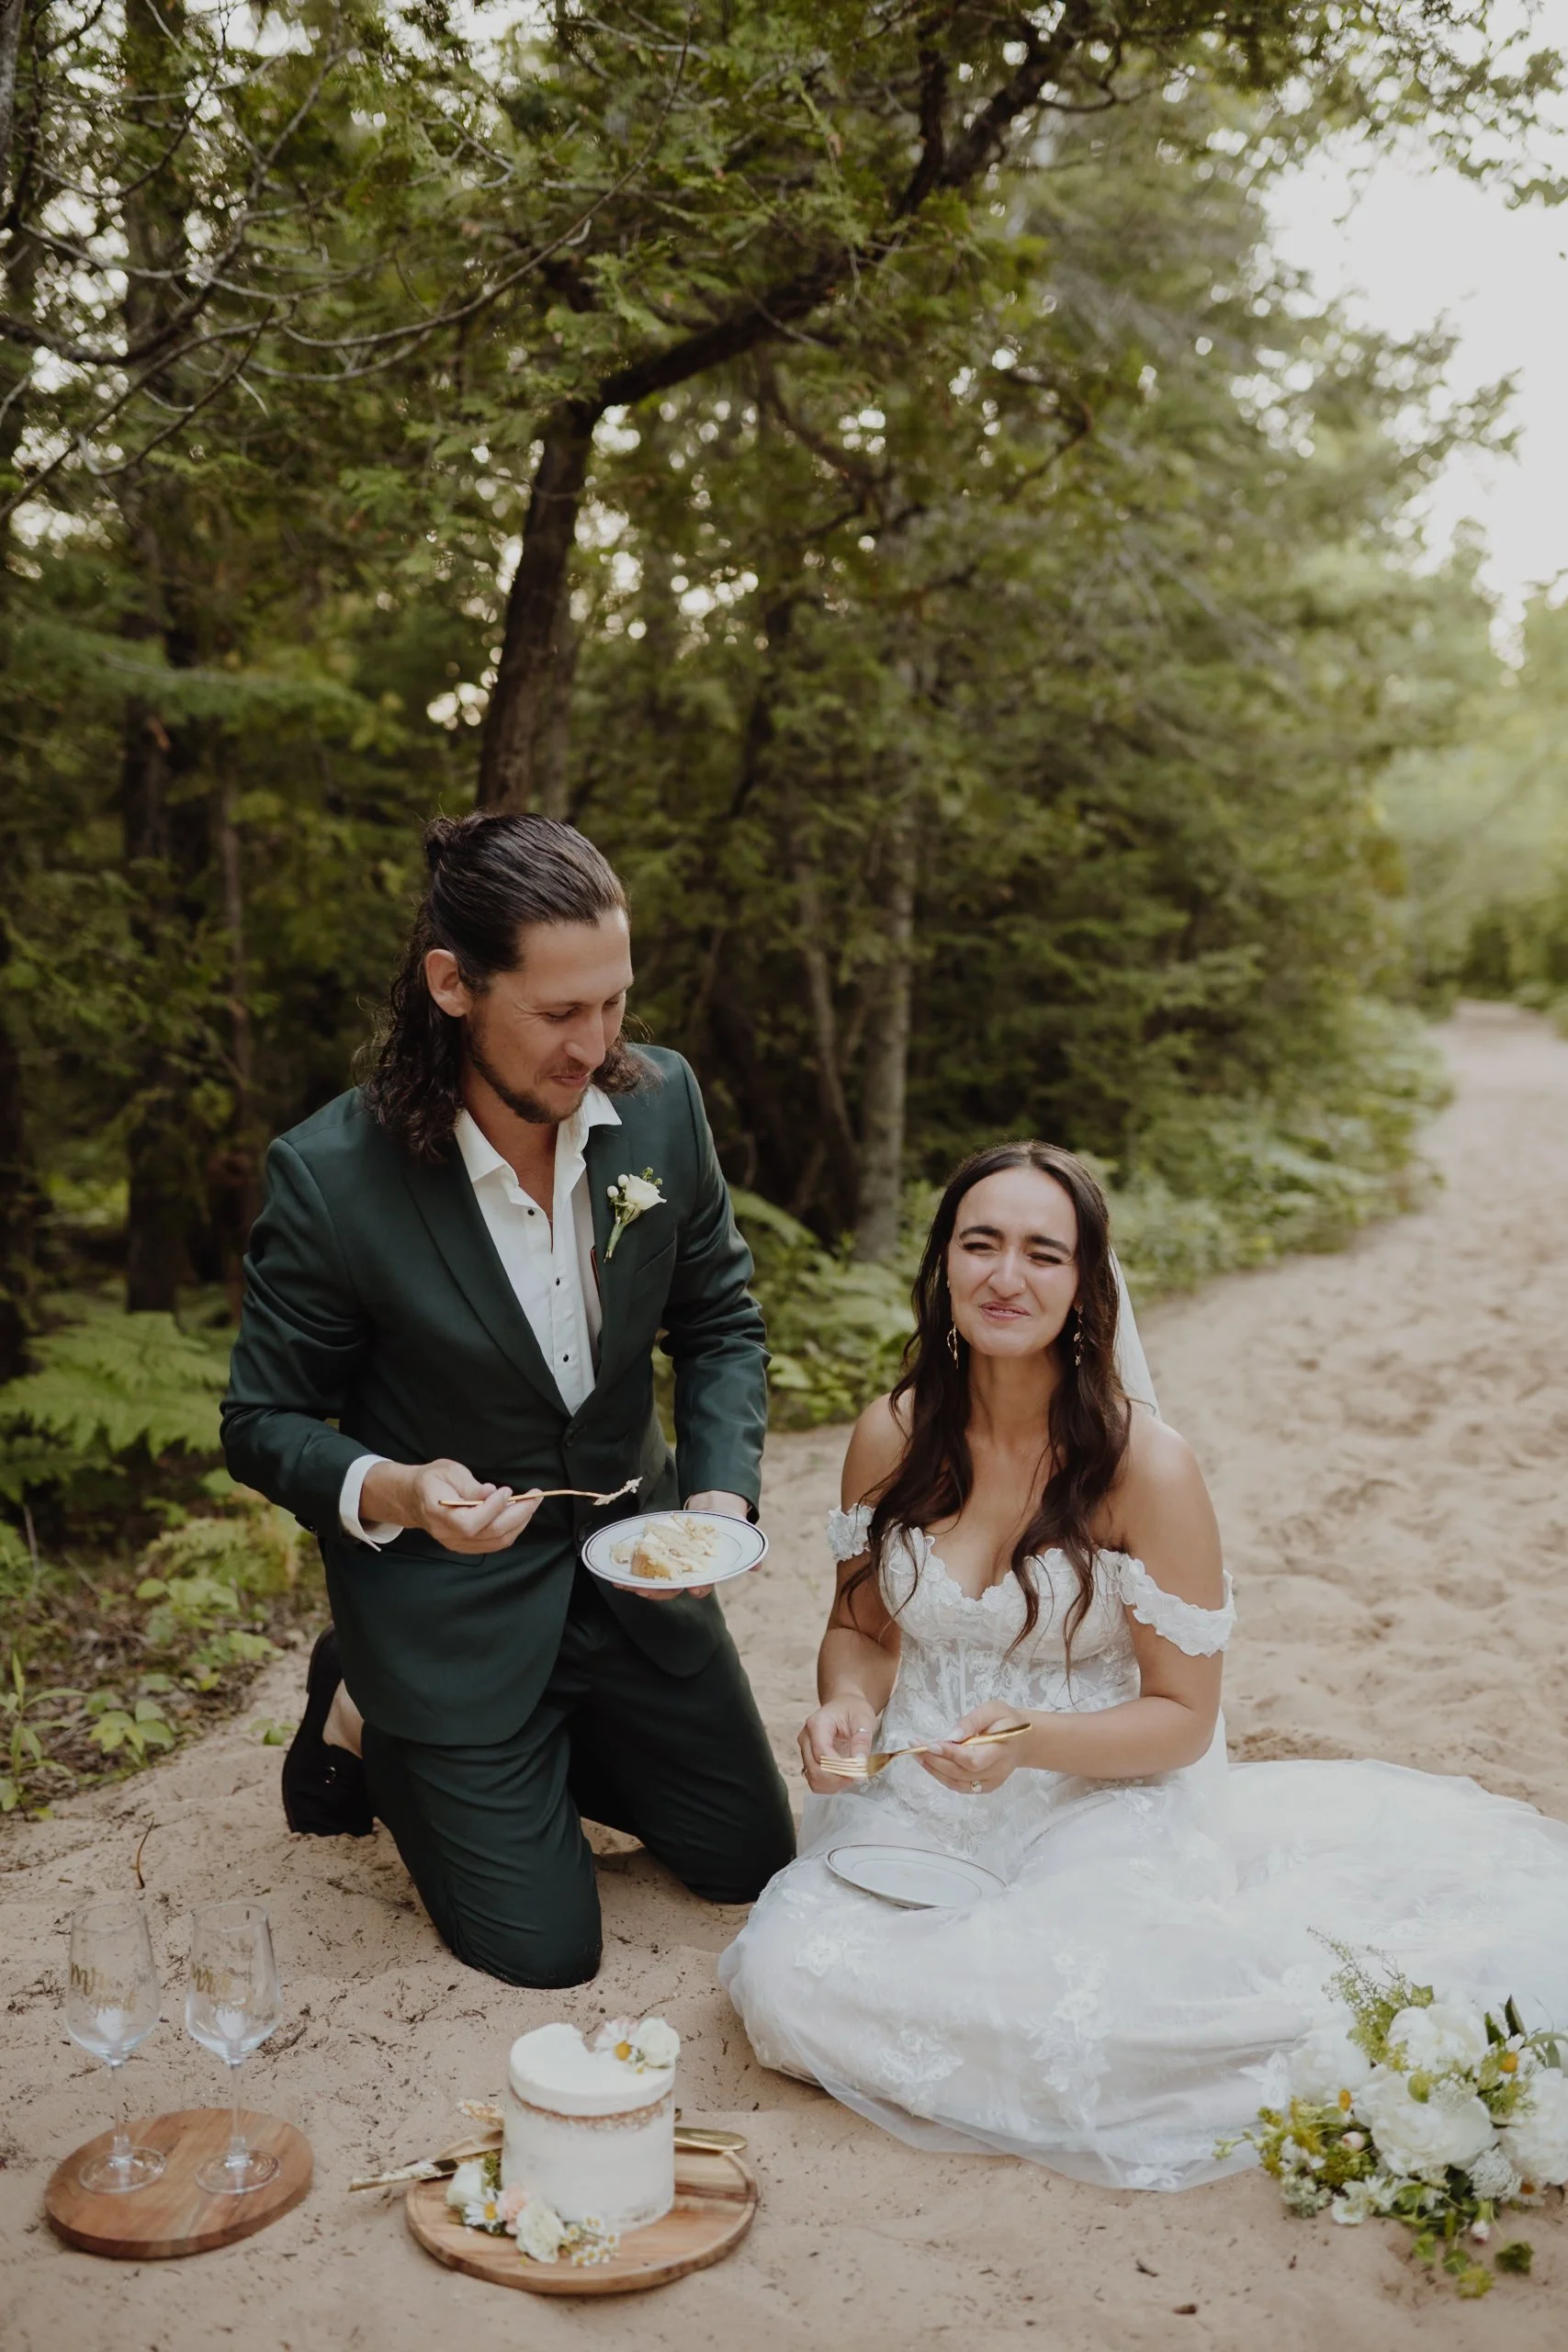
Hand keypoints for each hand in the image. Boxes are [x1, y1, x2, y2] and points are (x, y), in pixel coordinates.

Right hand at [362, 1458, 543, 1554]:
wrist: (414, 1498)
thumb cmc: (432, 1480)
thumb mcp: (448, 1471)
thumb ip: (469, 1485)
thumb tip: (490, 1492)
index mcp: (439, 1514)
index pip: (471, 1522)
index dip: (493, 1508)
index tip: (507, 1490)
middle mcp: (448, 1534)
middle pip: (490, 1533)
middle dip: (519, 1514)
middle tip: (535, 1497)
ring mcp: (458, 1543)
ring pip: (496, 1541)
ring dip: (520, 1523)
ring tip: (531, 1503)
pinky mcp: (466, 1546)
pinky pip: (494, 1544)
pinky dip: (512, 1530)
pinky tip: (519, 1515)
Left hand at [630, 1488, 755, 1603]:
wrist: (715, 1510)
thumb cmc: (729, 1526)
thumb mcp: (741, 1534)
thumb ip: (749, 1550)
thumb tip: (758, 1565)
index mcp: (707, 1572)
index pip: (702, 1585)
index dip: (698, 1588)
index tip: (695, 1589)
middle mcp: (687, 1573)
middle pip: (672, 1587)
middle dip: (657, 1590)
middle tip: (644, 1590)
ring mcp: (672, 1564)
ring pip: (654, 1580)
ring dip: (639, 1584)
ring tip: (624, 1584)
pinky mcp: (659, 1553)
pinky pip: (644, 1565)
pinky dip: (631, 1571)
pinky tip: (617, 1573)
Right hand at [798, 1695, 878, 1794]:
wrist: (844, 1705)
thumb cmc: (853, 1709)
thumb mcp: (863, 1718)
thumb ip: (862, 1741)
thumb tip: (860, 1765)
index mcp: (816, 1725)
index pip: (822, 1754)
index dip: (840, 1768)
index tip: (860, 1772)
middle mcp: (805, 1738)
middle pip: (815, 1769)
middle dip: (838, 1778)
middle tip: (858, 1776)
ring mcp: (805, 1751)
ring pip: (813, 1778)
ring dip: (833, 1784)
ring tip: (851, 1776)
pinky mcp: (809, 1760)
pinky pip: (814, 1780)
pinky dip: (829, 1785)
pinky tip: (843, 1778)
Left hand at [919, 1701, 1034, 1796]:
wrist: (1023, 1740)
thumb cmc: (1007, 1721)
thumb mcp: (993, 1709)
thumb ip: (973, 1721)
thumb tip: (952, 1736)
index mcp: (1001, 1751)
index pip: (972, 1760)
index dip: (950, 1754)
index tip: (930, 1743)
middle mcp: (996, 1772)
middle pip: (960, 1773)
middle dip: (934, 1761)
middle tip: (915, 1745)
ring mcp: (990, 1783)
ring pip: (956, 1783)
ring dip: (933, 1770)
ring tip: (916, 1754)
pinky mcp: (984, 1787)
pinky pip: (958, 1786)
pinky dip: (941, 1776)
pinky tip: (929, 1763)